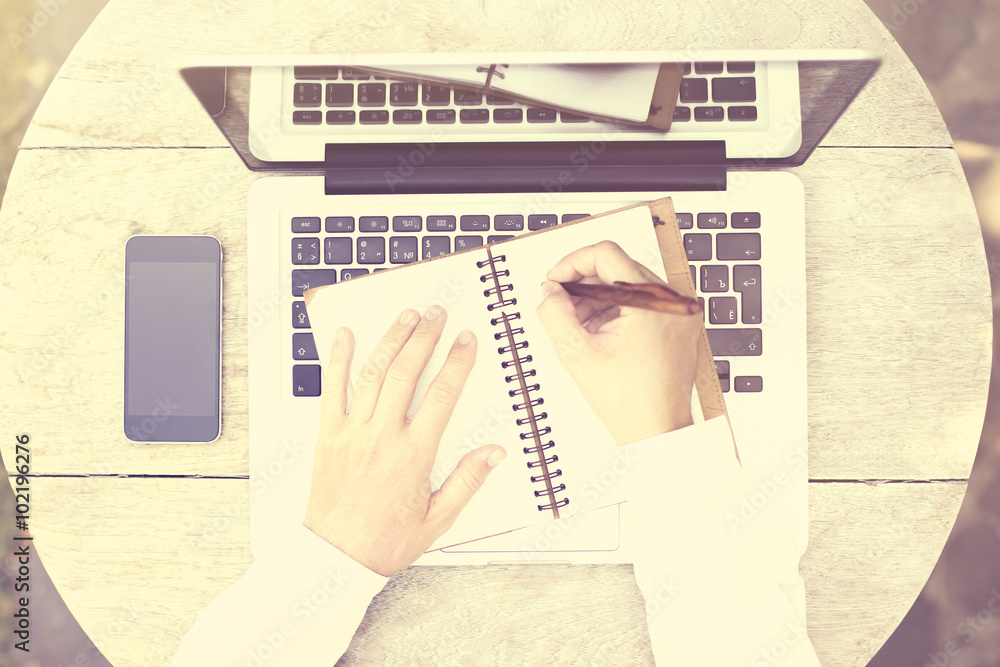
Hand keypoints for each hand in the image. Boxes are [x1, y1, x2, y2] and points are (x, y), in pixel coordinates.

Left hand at [303, 306, 505, 575]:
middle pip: (407, 373)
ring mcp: (352, 432)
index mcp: (413, 455)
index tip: (466, 340)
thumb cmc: (386, 541)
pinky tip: (344, 335)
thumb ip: (467, 482)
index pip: (442, 396)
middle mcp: (382, 436)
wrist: (336, 557)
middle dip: (425, 338)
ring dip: (392, 339)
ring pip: (373, 374)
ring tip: (407, 315)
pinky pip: (331, 389)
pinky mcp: (328, 435)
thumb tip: (495, 453)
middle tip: (437, 313)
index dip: (457, 362)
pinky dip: (337, 359)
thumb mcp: (437, 519)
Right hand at [536, 241, 698, 444]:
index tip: (556, 281)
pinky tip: (600, 332)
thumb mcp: (577, 353)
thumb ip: (555, 313)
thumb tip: (550, 291)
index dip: (572, 263)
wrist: (658, 429)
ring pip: (630, 284)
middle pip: (618, 267)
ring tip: (580, 324)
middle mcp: (673, 300)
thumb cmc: (628, 401)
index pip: (606, 254)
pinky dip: (618, 308)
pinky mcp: (680, 322)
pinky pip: (644, 301)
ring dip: (599, 297)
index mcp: (652, 301)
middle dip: (583, 284)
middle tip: (561, 304)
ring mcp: (680, 311)